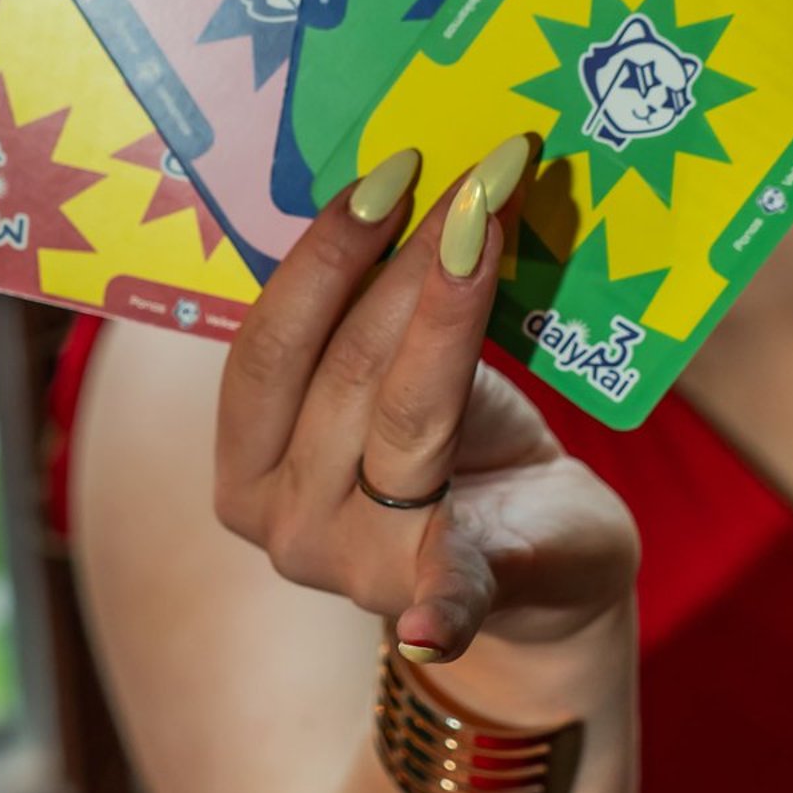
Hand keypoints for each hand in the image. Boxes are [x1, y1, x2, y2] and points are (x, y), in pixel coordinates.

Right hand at [215, 138, 637, 663]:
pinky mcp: (452, 601)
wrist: (545, 563)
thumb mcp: (393, 380)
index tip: (387, 172)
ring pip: (406, 416)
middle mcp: (285, 526)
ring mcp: (361, 570)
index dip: (322, 256)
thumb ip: (363, 320)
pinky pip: (447, 595)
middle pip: (344, 371)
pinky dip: (443, 606)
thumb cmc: (458, 451)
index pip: (268, 350)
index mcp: (246, 469)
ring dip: (455, 306)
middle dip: (407, 260)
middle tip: (473, 172)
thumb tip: (385, 185)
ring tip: (499, 211)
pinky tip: (434, 620)